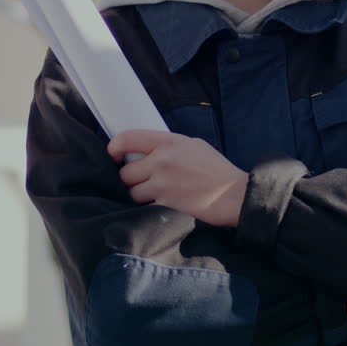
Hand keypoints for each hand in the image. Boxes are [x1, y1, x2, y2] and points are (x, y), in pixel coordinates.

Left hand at [108, 130, 248, 227]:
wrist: (233, 194)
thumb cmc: (217, 169)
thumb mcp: (194, 145)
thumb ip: (169, 146)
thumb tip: (149, 152)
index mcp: (169, 142)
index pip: (129, 138)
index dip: (114, 147)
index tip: (113, 154)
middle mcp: (161, 161)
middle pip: (125, 172)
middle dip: (130, 178)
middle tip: (141, 180)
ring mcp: (162, 184)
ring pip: (132, 192)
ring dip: (138, 194)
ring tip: (153, 195)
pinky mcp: (164, 205)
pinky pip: (144, 206)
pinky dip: (148, 207)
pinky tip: (159, 205)